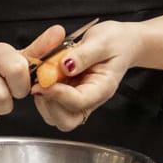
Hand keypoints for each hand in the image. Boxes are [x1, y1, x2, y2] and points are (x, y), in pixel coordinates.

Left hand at [31, 21, 145, 131]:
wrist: (122, 43)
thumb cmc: (116, 42)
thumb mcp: (103, 41)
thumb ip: (84, 54)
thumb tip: (65, 66)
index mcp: (102, 89)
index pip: (79, 102)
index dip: (58, 94)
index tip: (43, 81)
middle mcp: (89, 99)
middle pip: (66, 120)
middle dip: (49, 104)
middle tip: (41, 82)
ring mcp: (77, 99)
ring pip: (55, 115)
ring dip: (43, 99)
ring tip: (42, 74)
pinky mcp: (67, 93)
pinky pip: (50, 103)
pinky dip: (42, 91)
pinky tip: (44, 73)